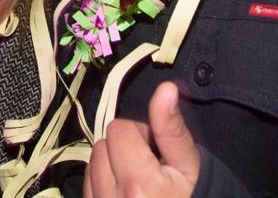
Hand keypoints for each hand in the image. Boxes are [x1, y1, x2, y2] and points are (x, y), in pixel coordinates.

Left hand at [84, 82, 200, 197]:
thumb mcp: (190, 167)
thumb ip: (172, 129)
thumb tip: (166, 89)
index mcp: (138, 183)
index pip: (119, 129)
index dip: (141, 134)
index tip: (157, 153)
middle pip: (102, 145)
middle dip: (124, 148)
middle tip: (149, 168)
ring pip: (92, 164)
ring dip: (110, 165)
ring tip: (136, 181)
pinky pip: (87, 186)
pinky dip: (102, 183)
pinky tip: (124, 193)